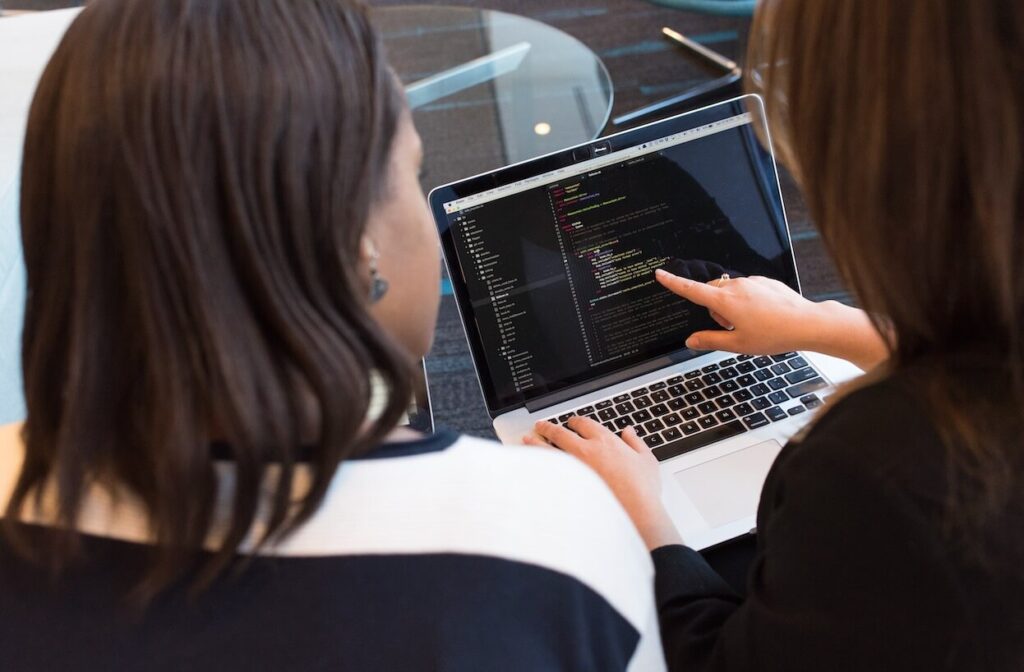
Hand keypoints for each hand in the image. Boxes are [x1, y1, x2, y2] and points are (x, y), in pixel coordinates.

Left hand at [524, 417, 682, 550]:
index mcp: (605, 441)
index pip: (584, 424)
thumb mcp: (646, 460)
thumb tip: (629, 432)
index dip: (575, 421)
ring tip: (528, 439)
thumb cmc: (642, 490)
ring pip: (548, 450)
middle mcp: (586, 451)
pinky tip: (532, 465)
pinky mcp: (567, 485)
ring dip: (536, 442)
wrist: (635, 513)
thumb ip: (636, 443)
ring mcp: (573, 468)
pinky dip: (538, 465)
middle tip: (541, 426)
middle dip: (548, 427)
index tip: (571, 422)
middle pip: (560, 433)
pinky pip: (547, 471)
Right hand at [654, 268, 888, 369]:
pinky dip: (747, 301)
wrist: (807, 323)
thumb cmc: (774, 334)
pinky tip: (763, 316)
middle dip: (714, 309)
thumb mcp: (738, 345)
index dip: (673, 283)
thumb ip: (710, 340)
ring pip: (729, 291)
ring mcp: (752, 282)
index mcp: (725, 301)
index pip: (691, 290)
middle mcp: (736, 286)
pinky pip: (747, 289)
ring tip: (752, 324)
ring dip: (731, 306)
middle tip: (732, 328)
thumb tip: (691, 341)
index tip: (660, 274)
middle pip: (712, 293)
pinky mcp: (764, 281)